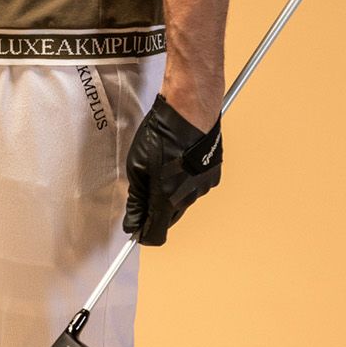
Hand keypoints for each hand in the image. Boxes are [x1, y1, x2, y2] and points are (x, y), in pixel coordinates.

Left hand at [122, 92, 222, 245]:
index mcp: (166, 198)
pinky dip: (186, 180)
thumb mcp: (137, 167)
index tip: (135, 228)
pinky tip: (179, 162)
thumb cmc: (161, 135)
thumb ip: (136, 199)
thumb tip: (132, 222)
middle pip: (168, 218)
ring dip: (171, 193)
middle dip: (155, 210)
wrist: (190, 112)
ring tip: (164, 165)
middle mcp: (188, 197)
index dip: (143, 234)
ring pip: (182, 201)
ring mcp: (203, 187)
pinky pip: (195, 187)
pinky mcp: (213, 176)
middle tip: (145, 187)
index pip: (155, 234)